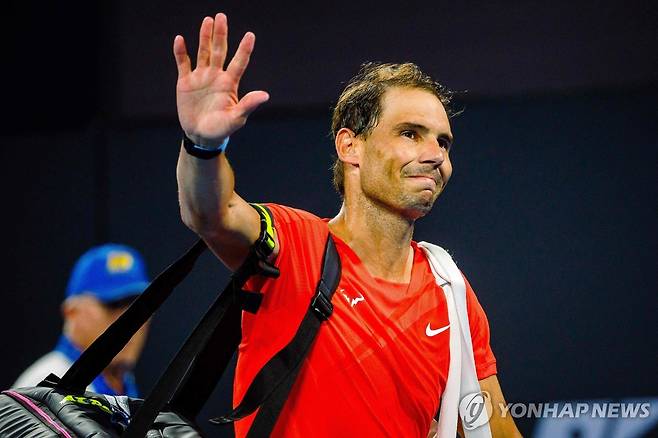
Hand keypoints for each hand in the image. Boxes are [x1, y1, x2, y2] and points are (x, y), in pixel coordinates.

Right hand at [173, 13, 268, 146]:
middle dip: (221, 34)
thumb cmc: (222, 129)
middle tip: (222, 16)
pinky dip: (181, 52)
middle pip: (219, 51)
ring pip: (203, 52)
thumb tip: (265, 95)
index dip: (244, 49)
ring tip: (208, 20)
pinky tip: (180, 39)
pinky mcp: (185, 82)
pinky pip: (183, 63)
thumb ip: (248, 105)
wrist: (201, 136)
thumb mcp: (236, 119)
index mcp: (230, 83)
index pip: (239, 62)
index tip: (250, 35)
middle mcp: (216, 76)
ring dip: (204, 37)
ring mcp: (201, 77)